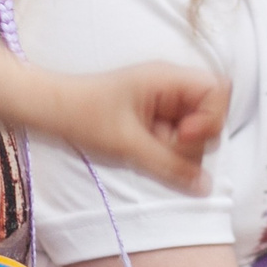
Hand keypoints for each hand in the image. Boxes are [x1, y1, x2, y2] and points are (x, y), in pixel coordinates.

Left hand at [44, 65, 228, 193]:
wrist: (49, 110)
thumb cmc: (83, 115)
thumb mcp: (127, 143)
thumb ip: (169, 165)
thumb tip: (205, 187)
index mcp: (168, 79)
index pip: (218, 89)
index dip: (210, 116)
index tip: (183, 134)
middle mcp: (172, 89)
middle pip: (210, 117)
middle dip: (192, 141)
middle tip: (159, 145)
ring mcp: (165, 106)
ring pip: (195, 135)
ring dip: (178, 151)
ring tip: (145, 149)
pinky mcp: (155, 122)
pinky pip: (177, 142)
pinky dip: (166, 153)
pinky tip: (143, 152)